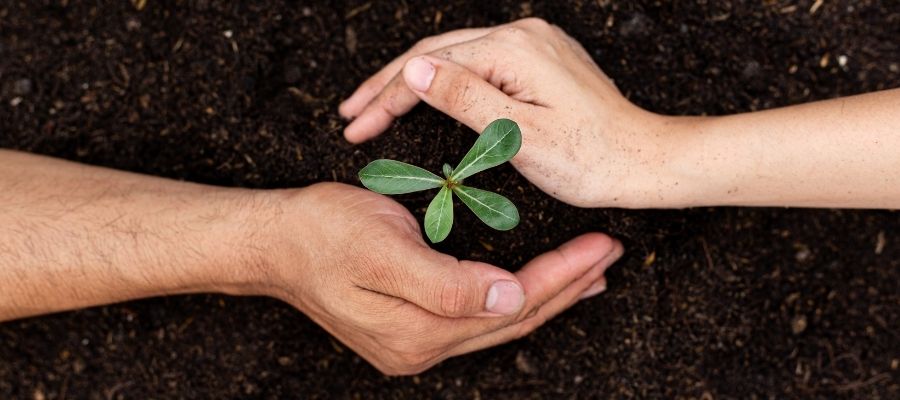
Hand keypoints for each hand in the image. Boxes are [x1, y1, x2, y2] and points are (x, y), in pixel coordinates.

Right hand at [258, 182, 622, 374]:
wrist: (274, 245)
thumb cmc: (322, 233)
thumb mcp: (381, 247)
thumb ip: (445, 283)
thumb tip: (509, 300)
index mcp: (418, 330)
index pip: (511, 305)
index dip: (560, 275)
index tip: (599, 245)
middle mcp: (421, 348)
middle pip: (513, 320)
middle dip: (566, 285)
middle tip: (609, 252)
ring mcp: (415, 344)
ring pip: (498, 323)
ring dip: (547, 295)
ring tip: (588, 274)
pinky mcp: (409, 330)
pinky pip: (476, 319)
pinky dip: (512, 299)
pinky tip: (530, 286)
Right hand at [339, 18, 675, 207]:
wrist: (646, 161)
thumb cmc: (591, 159)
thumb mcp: (519, 136)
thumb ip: (463, 98)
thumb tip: (413, 69)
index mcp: (513, 50)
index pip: (430, 67)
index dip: (387, 98)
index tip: (356, 127)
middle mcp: (522, 35)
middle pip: (437, 53)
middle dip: (388, 84)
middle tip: (351, 114)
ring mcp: (532, 44)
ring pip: (455, 56)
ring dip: (413, 81)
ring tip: (375, 106)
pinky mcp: (539, 60)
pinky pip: (479, 63)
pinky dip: (445, 81)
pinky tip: (425, 94)